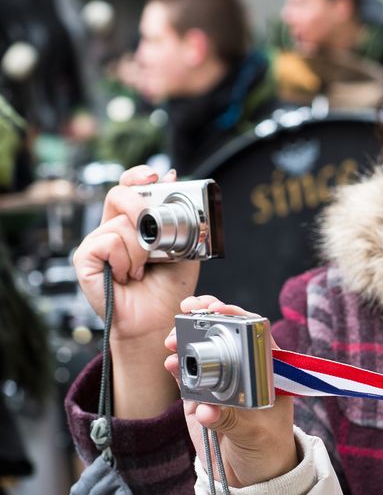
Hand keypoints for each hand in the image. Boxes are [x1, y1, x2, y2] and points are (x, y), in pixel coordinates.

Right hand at [72, 165, 198, 343]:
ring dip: (141, 251)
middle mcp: (113, 228)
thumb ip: (179, 217)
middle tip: (154, 235)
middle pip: (120, 195)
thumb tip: (173, 177)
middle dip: (141, 208)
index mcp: (134, 222)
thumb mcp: (184, 247)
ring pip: (121, 226)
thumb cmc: (168, 287)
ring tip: (142, 270)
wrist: (158, 318)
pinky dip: (124, 260)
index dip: (138, 176)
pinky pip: (108, 243)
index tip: (154, 177)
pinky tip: (126, 275)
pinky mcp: (84, 258)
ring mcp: (97, 243)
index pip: (129, 187)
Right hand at [168, 296, 297, 487]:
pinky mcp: (199, 398)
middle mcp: (243, 370)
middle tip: (189, 311)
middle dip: (205, 319)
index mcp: (268, 370)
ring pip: (201, 351)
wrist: (252, 477)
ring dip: (185, 341)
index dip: (237, 316)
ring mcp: (220, 382)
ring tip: (173, 342)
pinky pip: (186, 376)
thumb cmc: (269, 450)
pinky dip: (177, 367)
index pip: (255, 332)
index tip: (219, 309)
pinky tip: (170, 363)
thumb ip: (232, 421)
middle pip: (224, 334)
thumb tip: (206, 411)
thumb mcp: (256, 435)